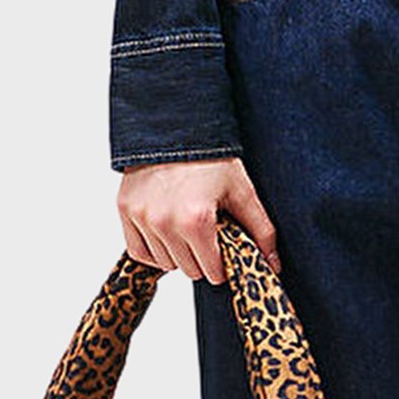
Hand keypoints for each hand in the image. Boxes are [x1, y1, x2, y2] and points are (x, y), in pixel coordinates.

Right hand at [116, 157, 280, 285]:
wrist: (175, 126)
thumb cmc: (211, 157)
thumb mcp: (242, 191)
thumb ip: (261, 230)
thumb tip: (273, 264)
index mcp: (195, 220)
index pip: (212, 272)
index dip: (223, 263)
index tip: (224, 247)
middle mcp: (164, 223)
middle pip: (189, 270)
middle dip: (202, 258)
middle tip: (208, 232)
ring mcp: (142, 218)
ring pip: (164, 263)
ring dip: (178, 253)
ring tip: (187, 225)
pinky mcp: (125, 211)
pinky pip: (138, 251)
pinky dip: (153, 249)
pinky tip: (168, 232)